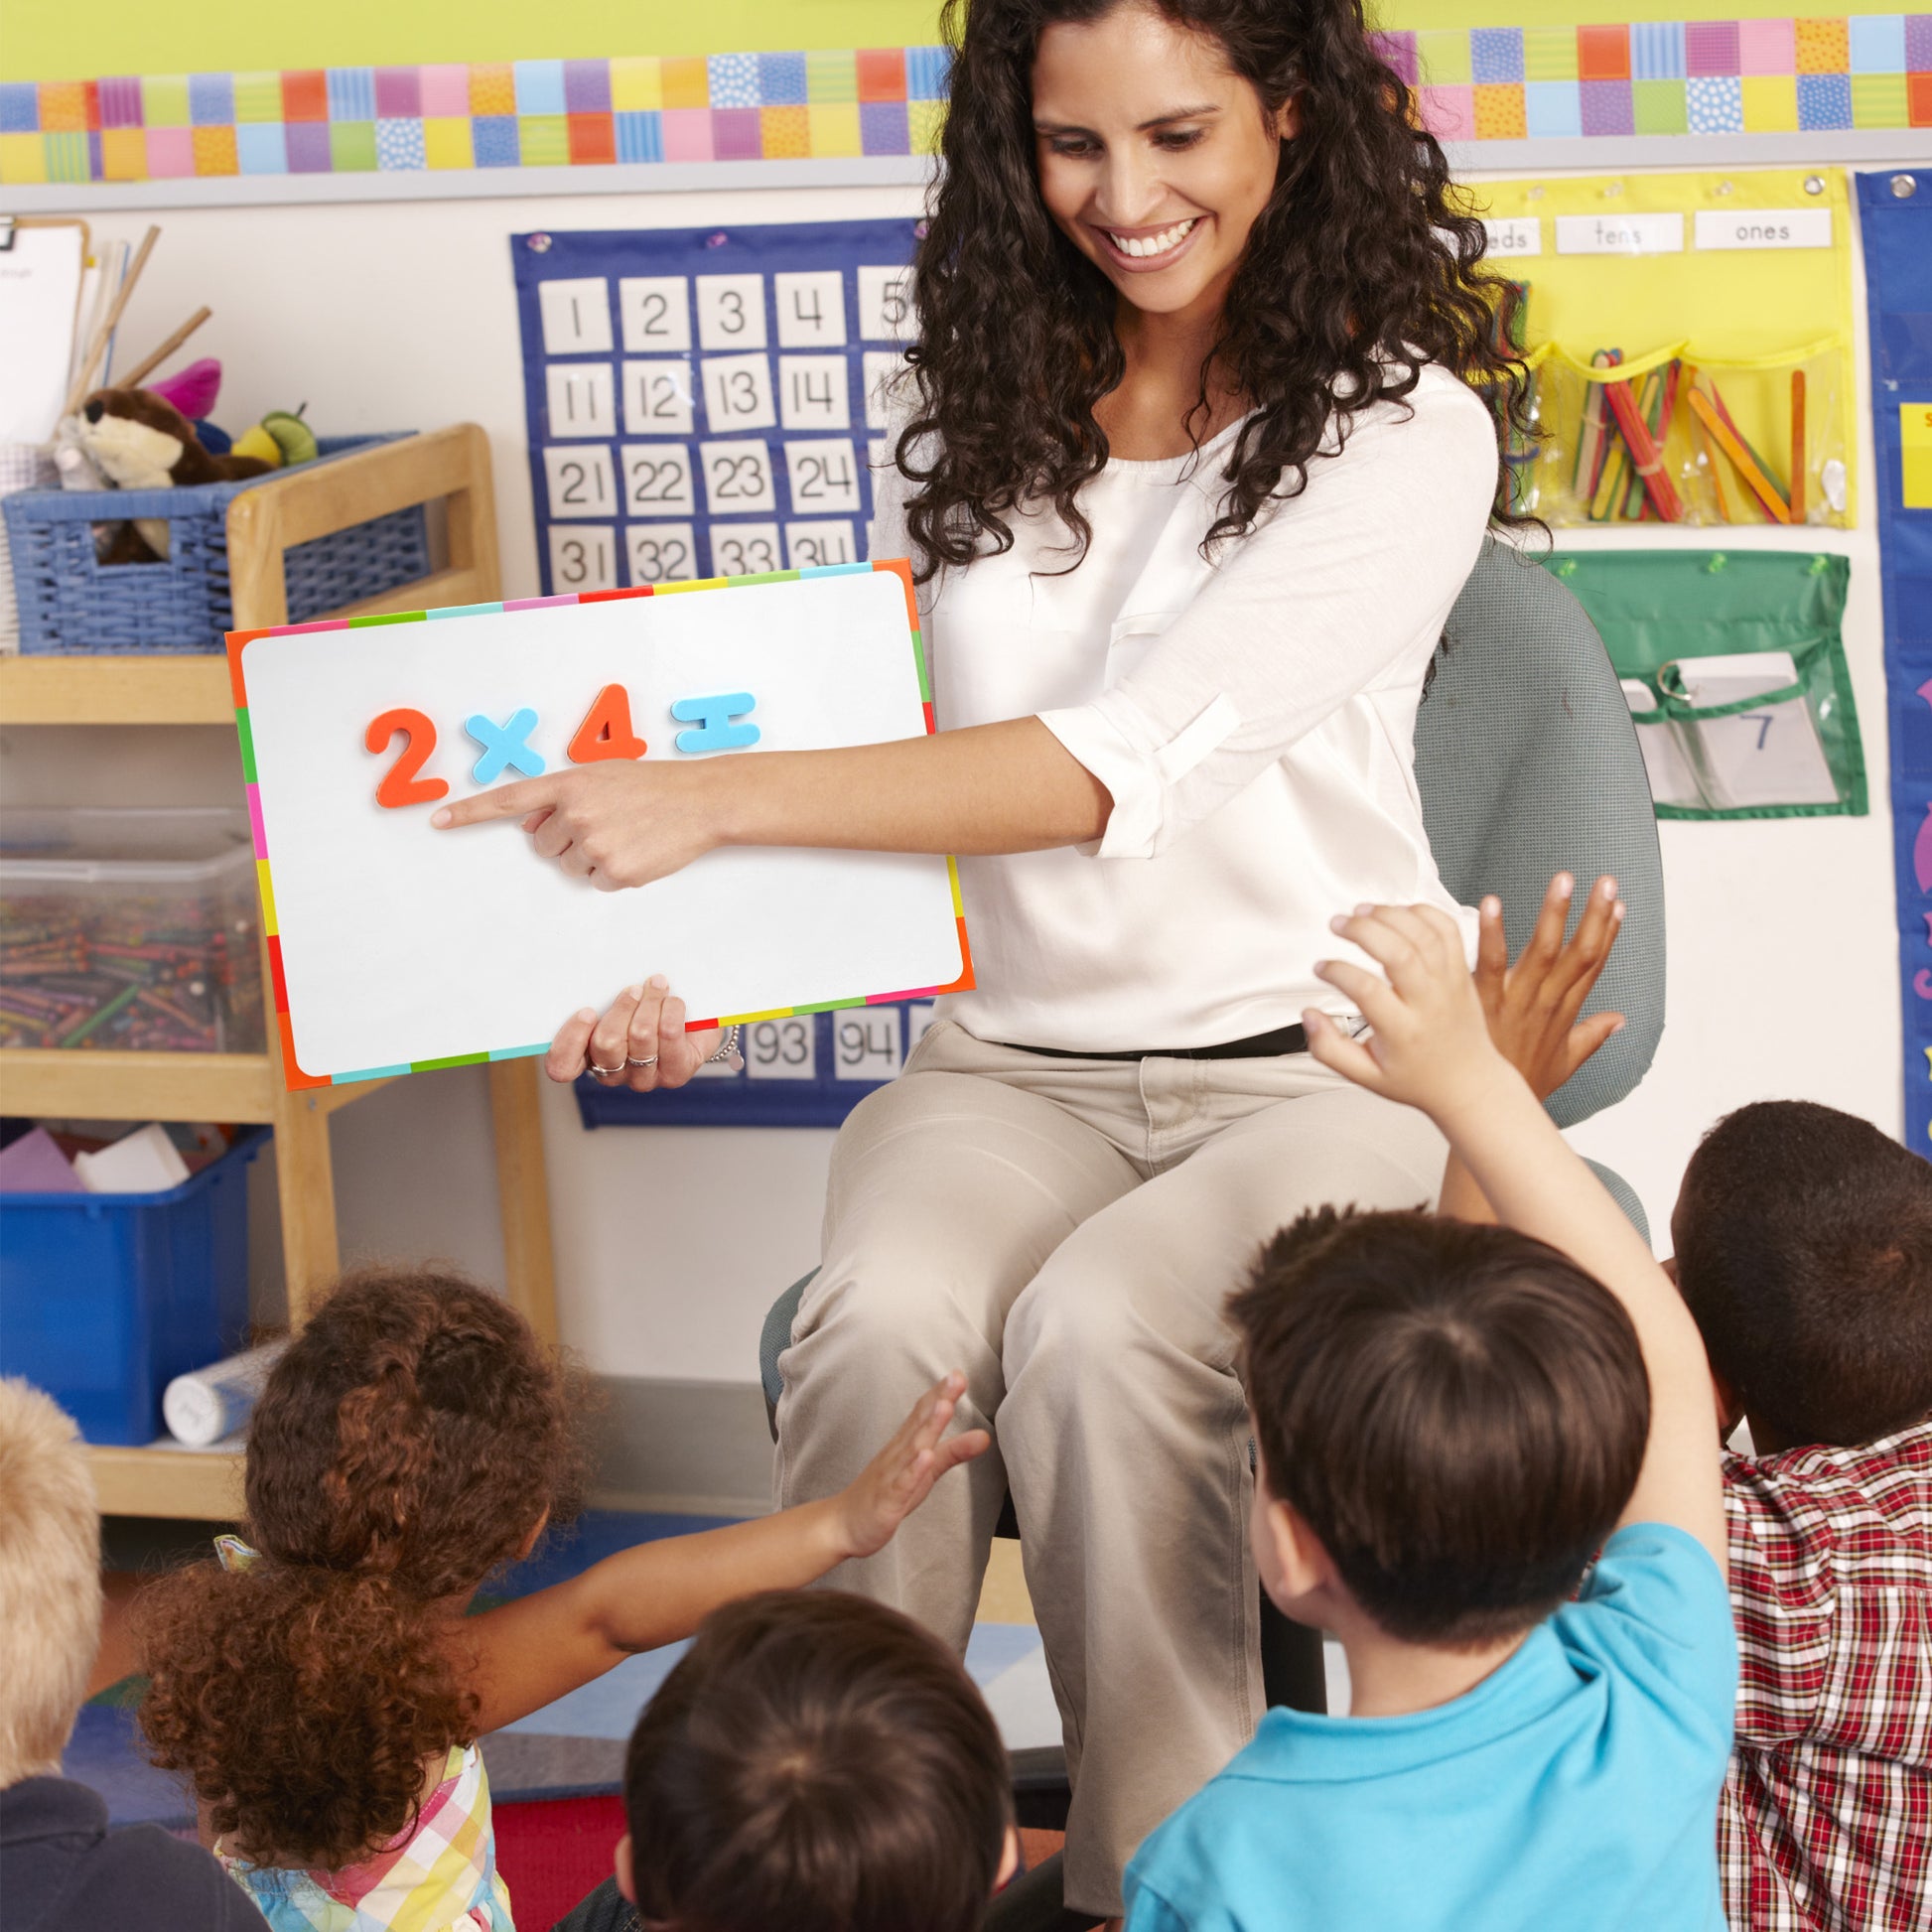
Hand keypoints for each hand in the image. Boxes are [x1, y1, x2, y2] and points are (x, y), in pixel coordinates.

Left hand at [431, 761, 718, 891]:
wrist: (702, 801)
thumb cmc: (655, 786)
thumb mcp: (604, 778)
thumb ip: (564, 797)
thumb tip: (530, 824)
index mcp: (570, 783)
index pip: (508, 800)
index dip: (470, 812)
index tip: (438, 821)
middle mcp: (576, 812)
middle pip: (542, 844)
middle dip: (566, 840)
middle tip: (606, 826)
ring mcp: (594, 843)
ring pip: (568, 866)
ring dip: (591, 858)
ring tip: (627, 836)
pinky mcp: (615, 871)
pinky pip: (597, 882)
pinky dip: (615, 874)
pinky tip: (639, 852)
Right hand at [548, 976, 737, 1089]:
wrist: (693, 1018)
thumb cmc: (647, 1006)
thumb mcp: (619, 999)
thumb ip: (601, 996)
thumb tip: (596, 974)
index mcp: (588, 1057)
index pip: (563, 1066)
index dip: (571, 1040)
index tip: (587, 1011)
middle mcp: (613, 1073)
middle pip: (606, 1043)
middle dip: (623, 1007)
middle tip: (634, 988)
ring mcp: (643, 1078)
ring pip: (640, 1036)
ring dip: (651, 1002)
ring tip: (658, 986)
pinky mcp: (674, 1074)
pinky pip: (668, 1036)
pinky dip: (671, 1010)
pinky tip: (674, 1001)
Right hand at [834, 1373, 991, 1560]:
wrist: (843, 1525)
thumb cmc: (887, 1493)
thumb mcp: (927, 1471)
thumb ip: (953, 1451)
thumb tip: (985, 1435)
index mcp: (906, 1444)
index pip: (923, 1413)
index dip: (941, 1393)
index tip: (960, 1373)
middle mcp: (897, 1454)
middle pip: (920, 1424)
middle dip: (939, 1400)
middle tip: (956, 1378)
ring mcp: (890, 1477)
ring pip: (911, 1449)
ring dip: (928, 1427)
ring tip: (945, 1406)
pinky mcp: (887, 1502)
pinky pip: (901, 1485)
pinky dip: (913, 1470)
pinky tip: (926, 1456)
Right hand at [1306, 902, 1516, 1120]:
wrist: (1469, 1083)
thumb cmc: (1417, 1078)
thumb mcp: (1366, 1076)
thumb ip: (1329, 1049)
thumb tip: (1309, 1015)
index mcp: (1402, 1032)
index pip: (1367, 991)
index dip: (1338, 972)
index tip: (1321, 968)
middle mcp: (1429, 1003)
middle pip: (1399, 952)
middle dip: (1363, 929)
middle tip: (1338, 923)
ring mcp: (1449, 984)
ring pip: (1425, 935)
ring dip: (1390, 914)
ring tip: (1363, 911)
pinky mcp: (1463, 971)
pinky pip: (1449, 930)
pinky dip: (1423, 912)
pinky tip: (1399, 912)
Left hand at [1475, 875, 1624, 1101]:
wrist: (1488, 1110)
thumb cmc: (1523, 1082)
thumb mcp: (1565, 1062)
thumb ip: (1592, 1036)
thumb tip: (1619, 1019)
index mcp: (1566, 1011)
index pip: (1593, 965)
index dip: (1607, 933)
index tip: (1618, 903)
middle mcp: (1547, 1003)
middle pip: (1579, 953)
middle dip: (1595, 915)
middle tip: (1605, 881)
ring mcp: (1517, 1001)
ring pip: (1543, 951)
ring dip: (1555, 914)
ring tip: (1564, 880)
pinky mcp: (1484, 1002)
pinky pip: (1489, 963)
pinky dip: (1492, 934)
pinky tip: (1493, 904)